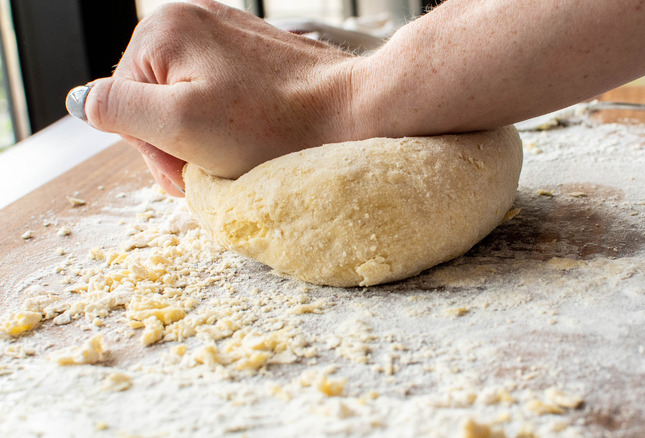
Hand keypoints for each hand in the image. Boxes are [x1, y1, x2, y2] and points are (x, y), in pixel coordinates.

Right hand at [81, 0, 358, 194]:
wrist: (354, 116)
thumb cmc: (276, 127)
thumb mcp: (180, 124)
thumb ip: (118, 108)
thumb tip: (82, 100)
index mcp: (162, 30)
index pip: (121, 102)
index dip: (151, 148)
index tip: (189, 172)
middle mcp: (191, 20)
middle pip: (153, 99)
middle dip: (176, 142)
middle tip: (211, 169)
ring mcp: (225, 34)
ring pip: (186, 100)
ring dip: (202, 137)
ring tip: (236, 155)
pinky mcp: (253, 54)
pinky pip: (218, 95)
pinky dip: (227, 123)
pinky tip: (251, 138)